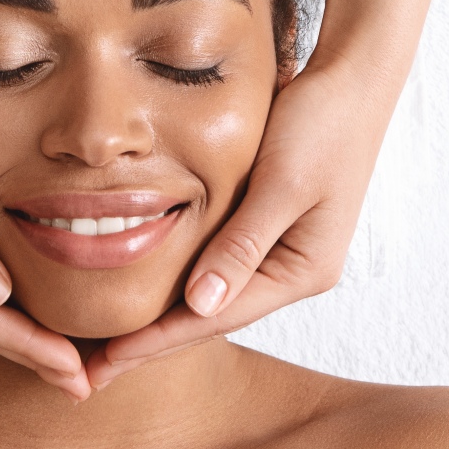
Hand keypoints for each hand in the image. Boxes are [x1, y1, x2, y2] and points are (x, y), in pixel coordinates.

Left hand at [86, 54, 400, 387]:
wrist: (354, 77)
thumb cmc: (324, 123)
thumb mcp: (282, 184)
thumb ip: (242, 244)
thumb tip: (200, 304)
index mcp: (304, 270)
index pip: (218, 316)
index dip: (160, 340)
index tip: (109, 361)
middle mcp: (294, 270)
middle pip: (212, 316)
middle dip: (154, 342)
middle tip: (93, 372)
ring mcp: (283, 249)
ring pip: (211, 294)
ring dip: (164, 316)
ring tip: (109, 344)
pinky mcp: (268, 224)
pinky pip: (216, 263)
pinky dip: (179, 279)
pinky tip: (146, 291)